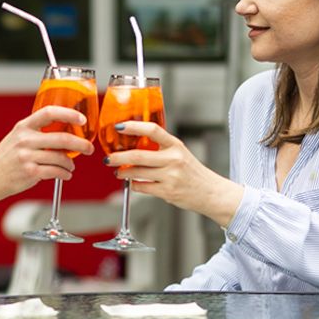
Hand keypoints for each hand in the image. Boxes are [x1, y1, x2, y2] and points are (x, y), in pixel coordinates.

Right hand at [0, 107, 93, 202]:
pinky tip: (65, 175)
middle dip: (81, 144)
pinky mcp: (30, 172)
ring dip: (70, 164)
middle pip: (62, 138)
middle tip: (88, 148)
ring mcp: (27, 156)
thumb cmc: (4, 159)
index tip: (81, 119)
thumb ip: (36, 133)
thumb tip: (64, 133)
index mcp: (23, 127)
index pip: (49, 112)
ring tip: (70, 167)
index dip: (69, 114)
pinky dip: (65, 174)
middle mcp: (25, 139)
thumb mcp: (16, 138)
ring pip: (61, 158)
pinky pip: (56, 172)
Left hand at [106, 122, 242, 226]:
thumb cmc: (192, 172)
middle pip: (138, 155)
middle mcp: (173, 159)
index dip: (134, 127)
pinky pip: (142, 187)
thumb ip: (161, 148)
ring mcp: (170, 176)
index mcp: (175, 145)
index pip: (153, 130)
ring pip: (137, 173)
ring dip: (123, 172)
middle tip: (109, 158)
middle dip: (118, 157)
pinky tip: (133, 183)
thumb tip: (134, 144)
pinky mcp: (167, 191)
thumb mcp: (180, 153)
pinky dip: (134, 185)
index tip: (119, 126)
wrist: (210, 192)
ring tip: (118, 171)